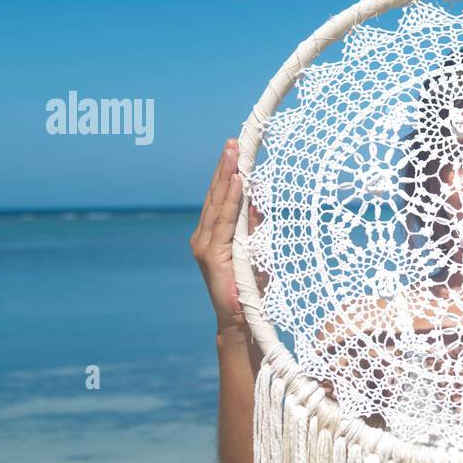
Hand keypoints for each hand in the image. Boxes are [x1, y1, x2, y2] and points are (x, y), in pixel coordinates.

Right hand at [190, 138, 265, 334]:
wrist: (241, 320)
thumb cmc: (250, 288)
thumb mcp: (256, 249)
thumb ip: (253, 225)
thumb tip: (258, 197)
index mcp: (212, 236)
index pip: (219, 199)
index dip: (226, 174)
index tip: (234, 151)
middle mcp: (203, 237)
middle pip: (214, 195)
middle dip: (224, 168)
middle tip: (232, 143)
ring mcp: (204, 245)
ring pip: (217, 203)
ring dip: (226, 176)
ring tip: (232, 153)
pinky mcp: (212, 254)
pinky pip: (223, 221)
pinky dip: (230, 200)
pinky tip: (237, 182)